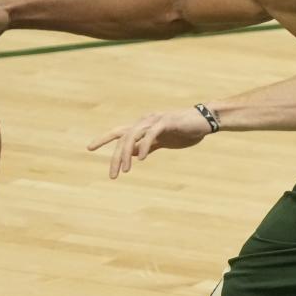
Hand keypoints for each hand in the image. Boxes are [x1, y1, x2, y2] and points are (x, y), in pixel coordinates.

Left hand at [87, 108, 212, 177]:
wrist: (206, 120)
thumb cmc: (186, 130)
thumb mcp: (163, 141)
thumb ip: (148, 146)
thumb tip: (133, 154)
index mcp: (143, 125)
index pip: (119, 132)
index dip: (104, 139)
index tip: (89, 148)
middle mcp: (146, 120)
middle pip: (122, 137)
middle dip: (115, 156)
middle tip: (113, 175)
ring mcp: (155, 120)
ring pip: (133, 135)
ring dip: (126, 154)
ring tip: (125, 171)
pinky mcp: (167, 122)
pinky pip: (151, 134)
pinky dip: (144, 146)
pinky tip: (141, 159)